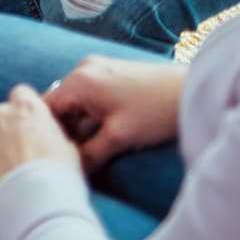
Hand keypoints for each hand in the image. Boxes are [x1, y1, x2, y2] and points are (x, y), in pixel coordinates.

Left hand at [0, 85, 82, 206]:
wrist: (37, 204)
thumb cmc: (59, 179)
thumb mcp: (69, 150)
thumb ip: (53, 135)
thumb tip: (49, 139)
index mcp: (29, 107)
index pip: (22, 94)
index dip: (25, 110)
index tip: (29, 124)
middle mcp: (2, 113)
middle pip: (3, 113)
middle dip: (9, 129)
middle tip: (19, 153)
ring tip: (3, 166)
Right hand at [42, 55, 187, 171]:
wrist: (193, 92)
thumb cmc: (157, 111)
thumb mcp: (119, 138)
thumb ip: (89, 154)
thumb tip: (71, 170)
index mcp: (80, 80)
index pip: (46, 107)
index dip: (46, 134)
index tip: (52, 156)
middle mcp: (84, 69)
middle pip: (60, 105)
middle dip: (65, 131)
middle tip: (71, 159)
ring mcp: (99, 70)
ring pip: (76, 104)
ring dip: (80, 127)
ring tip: (89, 152)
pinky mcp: (112, 75)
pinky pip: (90, 98)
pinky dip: (91, 117)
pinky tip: (102, 137)